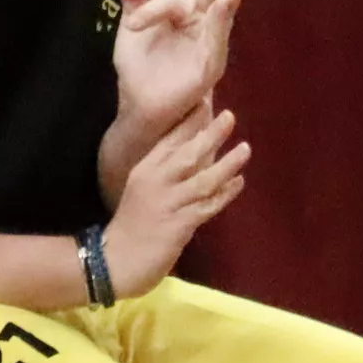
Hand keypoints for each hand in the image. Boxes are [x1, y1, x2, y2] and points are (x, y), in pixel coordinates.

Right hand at [104, 107, 248, 297]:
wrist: (117, 261)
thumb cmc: (131, 226)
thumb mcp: (143, 191)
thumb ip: (164, 173)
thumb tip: (193, 153)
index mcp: (144, 170)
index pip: (167, 140)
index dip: (187, 122)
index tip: (204, 101)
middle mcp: (155, 181)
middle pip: (186, 153)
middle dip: (209, 134)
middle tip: (229, 116)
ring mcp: (168, 203)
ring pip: (202, 178)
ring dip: (226, 163)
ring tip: (245, 148)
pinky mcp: (180, 224)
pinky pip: (208, 205)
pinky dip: (225, 193)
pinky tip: (239, 183)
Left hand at [110, 0, 254, 139]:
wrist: (137, 105)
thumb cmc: (140, 66)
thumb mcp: (132, 27)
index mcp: (184, 15)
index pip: (175, 0)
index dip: (151, 9)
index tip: (131, 24)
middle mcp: (202, 27)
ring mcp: (209, 46)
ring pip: (221, 17)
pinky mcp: (209, 68)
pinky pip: (217, 46)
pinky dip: (220, 29)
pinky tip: (225, 10)